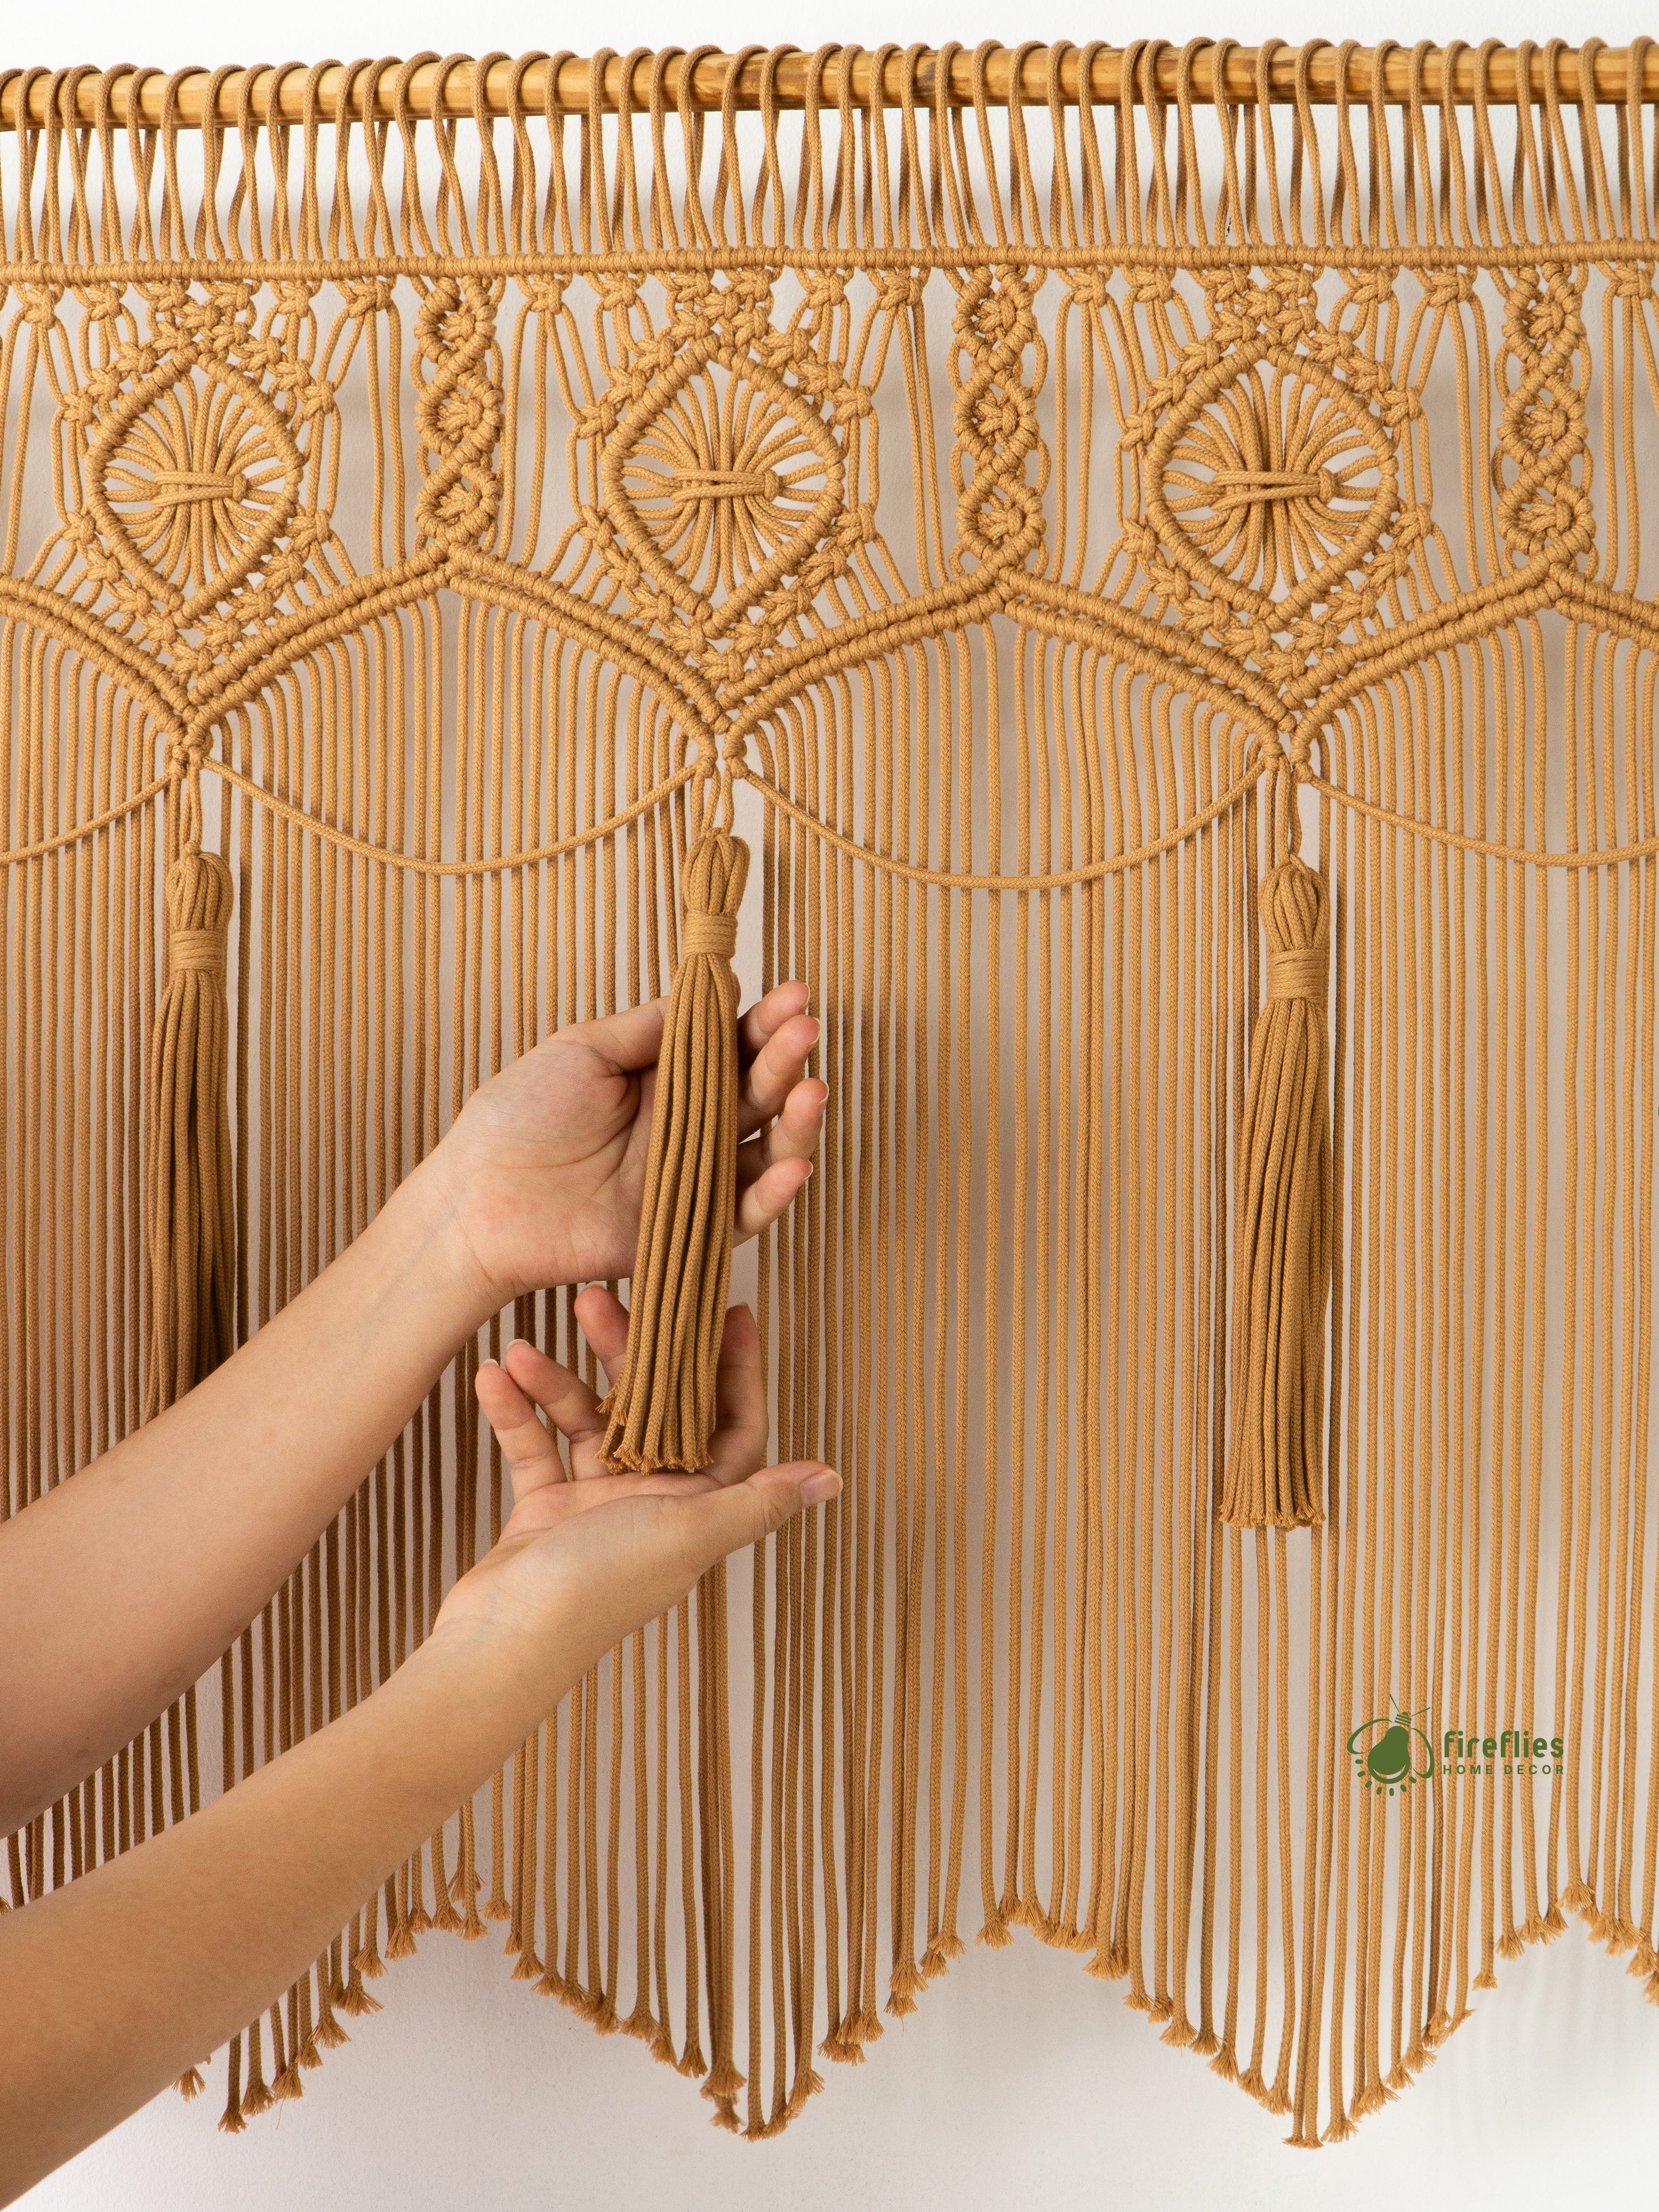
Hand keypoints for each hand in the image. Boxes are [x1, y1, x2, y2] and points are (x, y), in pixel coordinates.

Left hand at [419, 982, 825, 1309]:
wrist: (477, 1197)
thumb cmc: (517, 1117)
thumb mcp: (582, 1050)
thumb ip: (649, 1027)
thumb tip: (712, 990)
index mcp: (663, 1082)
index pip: (730, 1049)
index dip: (764, 1024)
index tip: (794, 995)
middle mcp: (687, 1130)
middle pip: (755, 1095)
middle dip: (785, 1061)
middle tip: (805, 1030)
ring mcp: (690, 1181)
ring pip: (764, 1154)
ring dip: (795, 1123)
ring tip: (813, 1089)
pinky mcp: (685, 1230)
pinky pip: (742, 1216)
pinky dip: (773, 1194)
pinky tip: (795, 1165)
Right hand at [433, 1289, 839, 1704]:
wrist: (501, 1646)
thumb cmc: (600, 1593)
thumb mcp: (688, 1536)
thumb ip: (758, 1502)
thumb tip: (834, 1478)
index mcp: (698, 1507)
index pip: (732, 1425)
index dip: (734, 1370)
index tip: (726, 1309)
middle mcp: (653, 1501)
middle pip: (653, 1407)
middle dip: (628, 1353)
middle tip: (601, 1298)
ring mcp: (597, 1505)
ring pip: (587, 1419)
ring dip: (556, 1380)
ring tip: (525, 1344)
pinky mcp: (545, 1510)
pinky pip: (535, 1444)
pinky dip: (516, 1412)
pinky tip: (492, 1376)